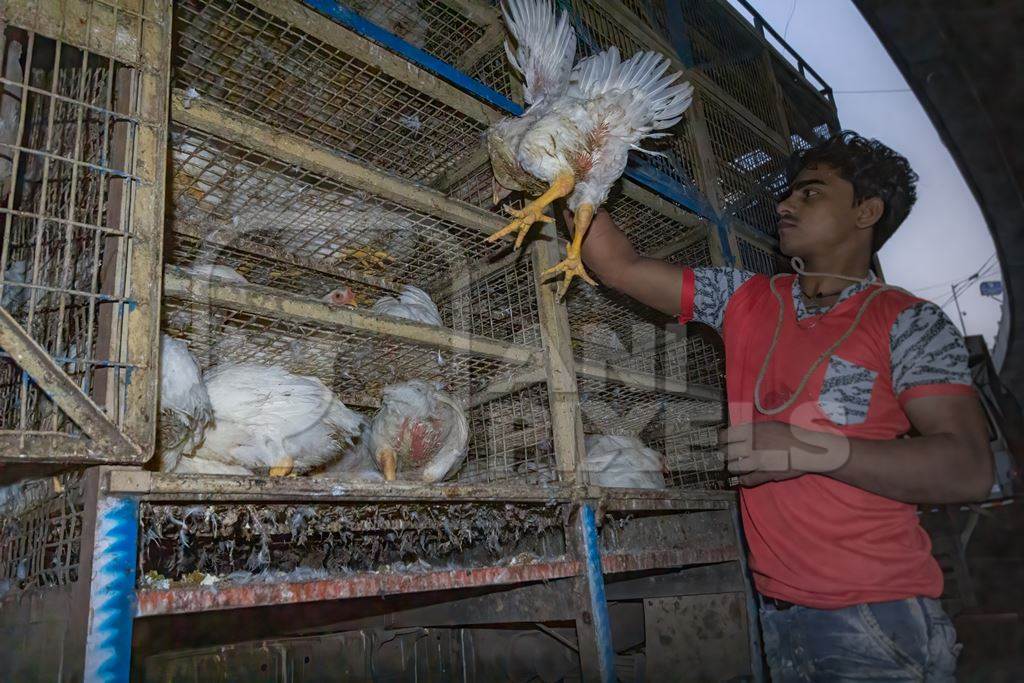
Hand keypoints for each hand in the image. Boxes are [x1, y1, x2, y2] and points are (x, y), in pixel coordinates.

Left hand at [719, 421, 850, 486]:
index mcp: (751, 432)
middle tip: (725, 455)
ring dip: (733, 467)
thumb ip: (753, 429)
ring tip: (735, 465)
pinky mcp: (764, 474)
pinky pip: (747, 480)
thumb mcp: (770, 426)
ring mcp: (756, 462)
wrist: (808, 450)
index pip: (726, 435)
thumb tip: (739, 433)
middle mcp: (750, 446)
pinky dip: (743, 479)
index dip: (721, 439)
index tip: (721, 441)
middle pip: (727, 452)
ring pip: (734, 467)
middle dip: (724, 454)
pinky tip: (744, 477)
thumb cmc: (791, 435)